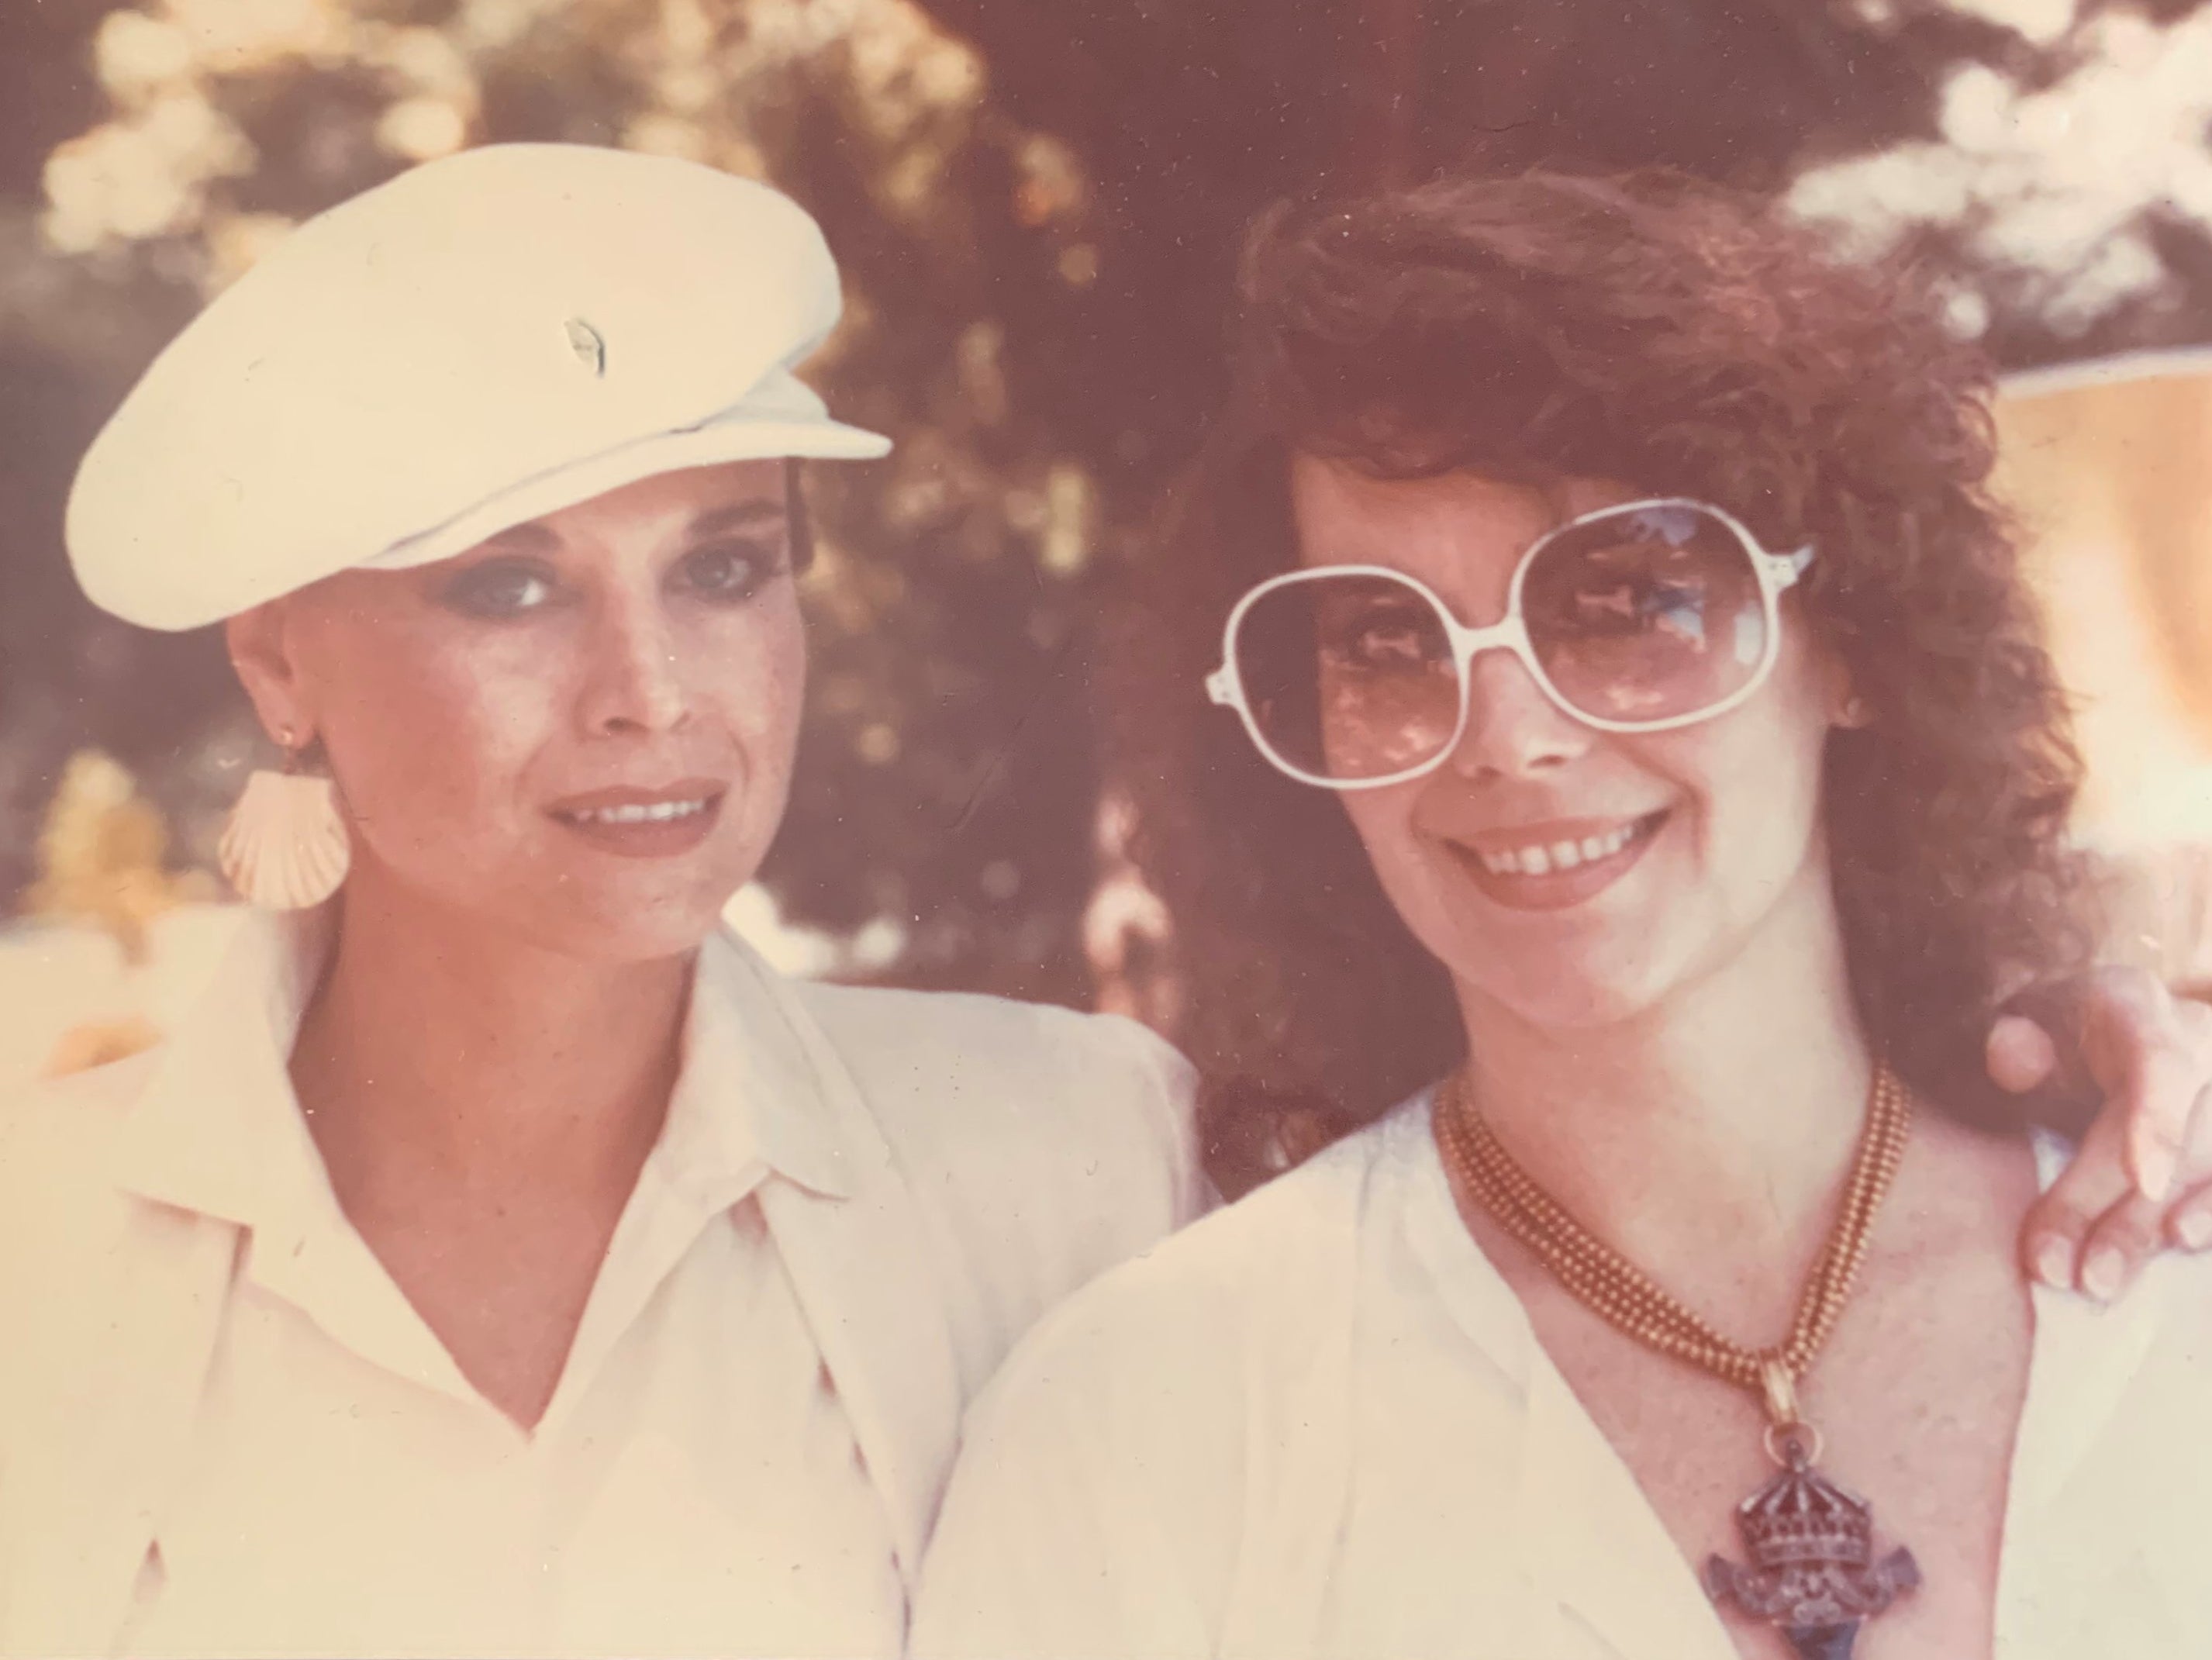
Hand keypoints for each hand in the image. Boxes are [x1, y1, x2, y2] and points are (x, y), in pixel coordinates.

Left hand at [1992, 966, 2211, 1301]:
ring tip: (2101, 1280)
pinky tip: (2181, 1244)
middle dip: (2124, 1212)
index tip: (2142, 1180)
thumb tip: (2009, 1056)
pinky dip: (2208, 1215)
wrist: (2108, 1019)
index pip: (2160, 1064)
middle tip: (2067, 1273)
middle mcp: (2198, 1044)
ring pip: (2208, 1169)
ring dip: (2154, 1230)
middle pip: (2180, 1137)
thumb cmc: (2061, 1027)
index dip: (2157, 1123)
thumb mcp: (2027, 1017)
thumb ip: (2015, 1040)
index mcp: (2137, 1008)